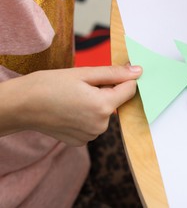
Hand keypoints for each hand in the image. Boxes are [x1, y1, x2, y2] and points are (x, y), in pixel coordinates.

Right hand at [0, 65, 141, 145]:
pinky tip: (70, 111)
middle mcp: (101, 125)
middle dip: (106, 92)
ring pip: (105, 113)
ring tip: (74, 99)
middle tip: (82, 87)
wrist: (21, 106)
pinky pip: (93, 125)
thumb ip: (114, 73)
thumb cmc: (49, 85)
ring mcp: (91, 136)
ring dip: (96, 104)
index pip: (130, 89)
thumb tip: (138, 71)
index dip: (122, 79)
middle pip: (116, 102)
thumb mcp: (83, 73)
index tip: (108, 75)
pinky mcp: (82, 141)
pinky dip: (87, 117)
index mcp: (104, 106)